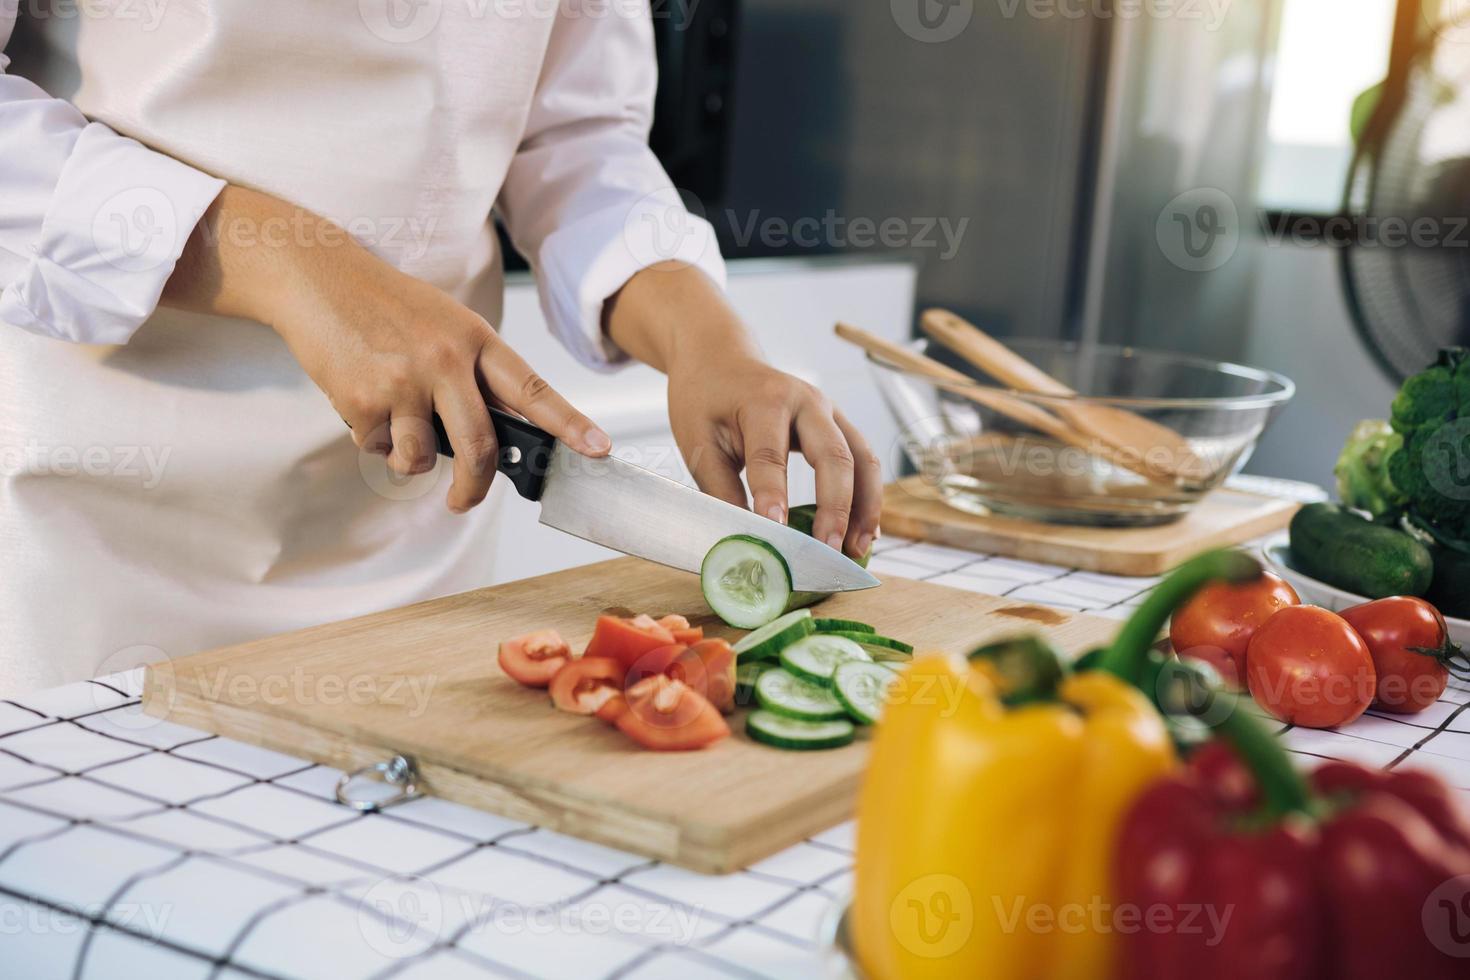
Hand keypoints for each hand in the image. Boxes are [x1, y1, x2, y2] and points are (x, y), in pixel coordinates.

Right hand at [162, 186, 609, 511]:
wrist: (318, 278)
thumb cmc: (385, 305)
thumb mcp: (444, 323)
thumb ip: (471, 373)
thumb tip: (492, 436)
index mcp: (475, 339)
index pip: (533, 388)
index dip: (569, 424)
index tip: (599, 449)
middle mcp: (446, 360)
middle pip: (481, 446)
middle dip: (475, 489)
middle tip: (464, 501)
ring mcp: (404, 381)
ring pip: (422, 459)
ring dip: (409, 460)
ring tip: (395, 425)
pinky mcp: (364, 399)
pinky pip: (379, 448)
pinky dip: (372, 439)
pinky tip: (363, 402)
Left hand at [667, 355, 881, 559]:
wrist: (719, 359)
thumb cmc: (704, 400)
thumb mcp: (698, 443)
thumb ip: (721, 490)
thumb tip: (743, 539)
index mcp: (765, 401)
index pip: (770, 455)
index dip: (773, 495)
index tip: (774, 532)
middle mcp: (806, 401)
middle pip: (834, 455)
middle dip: (835, 507)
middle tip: (828, 551)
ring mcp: (828, 410)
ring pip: (861, 459)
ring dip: (865, 506)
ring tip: (856, 548)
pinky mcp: (837, 424)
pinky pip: (862, 461)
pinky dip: (867, 497)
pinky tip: (863, 531)